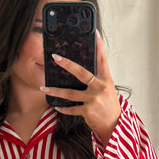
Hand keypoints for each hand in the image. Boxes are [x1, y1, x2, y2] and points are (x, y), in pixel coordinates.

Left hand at [40, 31, 120, 146]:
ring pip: (70, 93)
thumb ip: (96, 80)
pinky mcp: (88, 110)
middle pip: (82, 72)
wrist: (114, 125)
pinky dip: (63, 108)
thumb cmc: (109, 106)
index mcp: (106, 80)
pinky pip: (71, 108)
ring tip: (44, 88)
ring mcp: (94, 99)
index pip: (102, 60)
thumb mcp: (106, 89)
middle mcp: (101, 87)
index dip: (99, 46)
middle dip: (67, 64)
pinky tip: (56, 106)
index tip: (95, 33)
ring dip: (55, 91)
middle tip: (55, 57)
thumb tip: (80, 71)